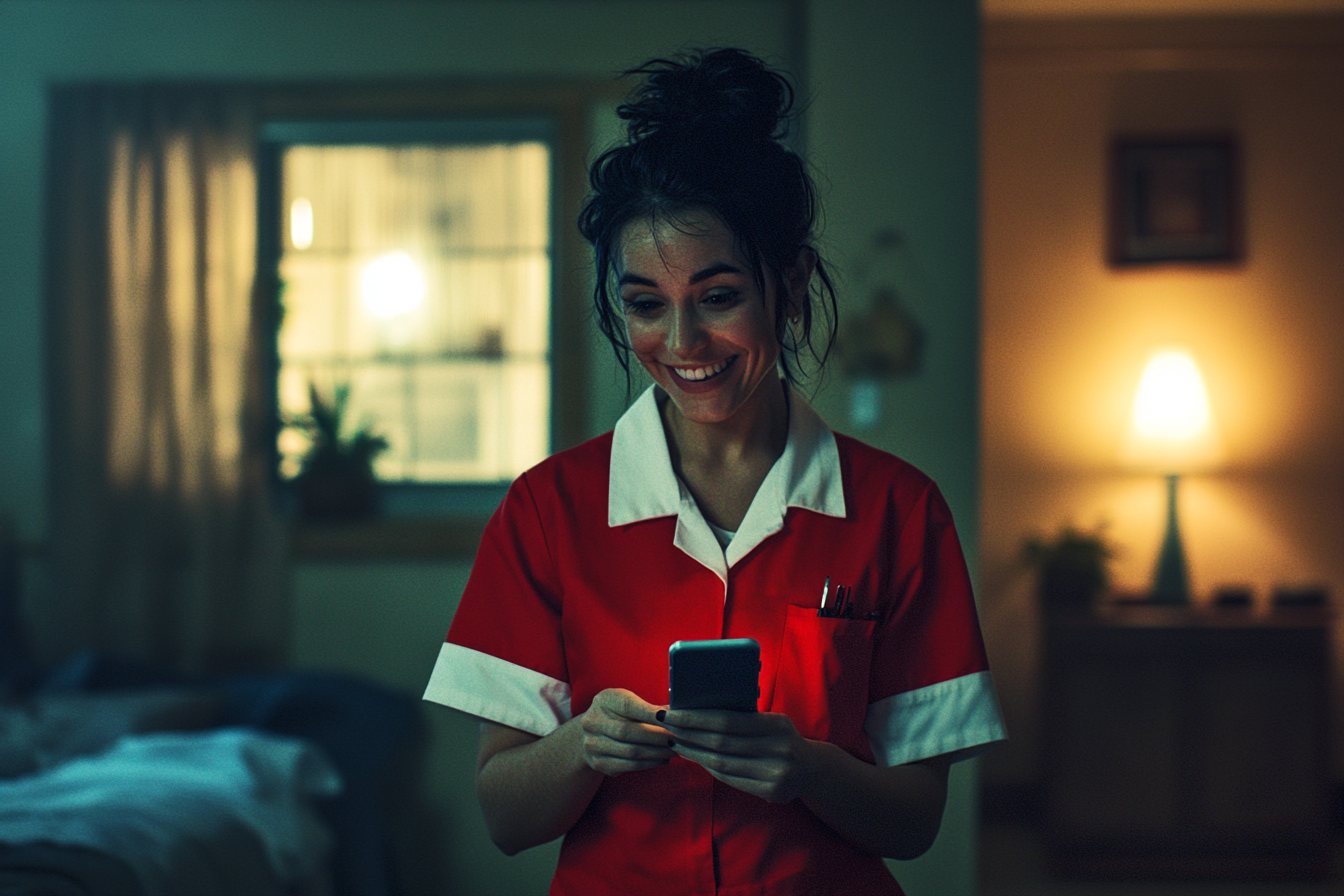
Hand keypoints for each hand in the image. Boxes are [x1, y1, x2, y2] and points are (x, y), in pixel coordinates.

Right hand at [578, 688, 675, 775]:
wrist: (592, 734)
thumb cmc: (619, 714)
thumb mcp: (629, 702)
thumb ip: (650, 708)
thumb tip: (677, 713)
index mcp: (604, 701)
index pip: (627, 706)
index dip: (650, 714)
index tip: (672, 719)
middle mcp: (593, 722)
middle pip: (628, 731)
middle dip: (657, 736)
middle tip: (677, 739)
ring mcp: (593, 744)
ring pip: (630, 751)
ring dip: (656, 752)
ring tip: (673, 751)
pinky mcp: (598, 763)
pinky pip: (628, 765)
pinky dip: (649, 763)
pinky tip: (661, 759)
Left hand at [661, 709, 816, 802]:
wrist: (812, 769)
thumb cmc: (781, 738)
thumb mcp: (771, 721)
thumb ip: (744, 716)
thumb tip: (698, 709)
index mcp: (778, 724)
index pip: (729, 720)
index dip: (697, 718)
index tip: (672, 712)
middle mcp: (779, 748)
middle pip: (722, 742)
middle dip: (689, 733)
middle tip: (666, 725)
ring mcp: (777, 773)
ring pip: (723, 763)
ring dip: (693, 752)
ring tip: (674, 742)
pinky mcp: (771, 791)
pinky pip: (731, 779)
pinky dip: (708, 767)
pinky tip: (694, 758)